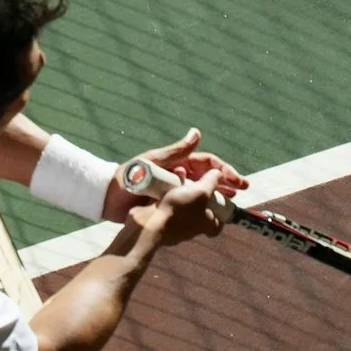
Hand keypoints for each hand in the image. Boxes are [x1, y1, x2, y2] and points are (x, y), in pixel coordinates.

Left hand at [102, 127, 248, 230]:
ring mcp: (174, 191)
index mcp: (177, 162)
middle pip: (208, 178)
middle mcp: (178, 176)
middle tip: (243, 190)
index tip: (237, 181)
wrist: (107, 199)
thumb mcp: (153, 161)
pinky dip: (203, 210)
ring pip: (202, 193)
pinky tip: (212, 218)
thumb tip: (197, 133)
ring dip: (218, 196)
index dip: (224, 170)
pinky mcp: (169, 206)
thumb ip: (176, 151)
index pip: (207, 163)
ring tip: (232, 204)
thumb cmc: (128, 176)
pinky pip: (190, 208)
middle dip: (227, 183)